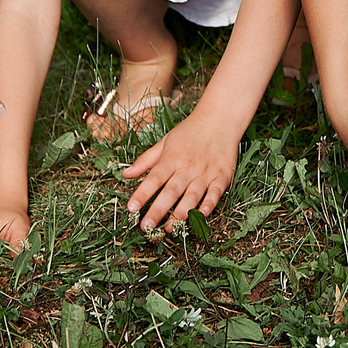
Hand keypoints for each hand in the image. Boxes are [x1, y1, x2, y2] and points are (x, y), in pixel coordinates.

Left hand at [119, 106, 240, 233]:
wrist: (220, 119)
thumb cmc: (190, 131)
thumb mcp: (165, 142)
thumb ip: (145, 160)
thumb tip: (126, 174)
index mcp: (172, 158)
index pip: (154, 178)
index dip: (142, 194)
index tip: (131, 208)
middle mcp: (188, 167)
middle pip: (171, 191)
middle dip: (158, 210)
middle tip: (146, 226)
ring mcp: (206, 172)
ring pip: (192, 196)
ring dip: (181, 213)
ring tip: (169, 229)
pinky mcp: (222, 176)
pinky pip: (215, 193)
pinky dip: (209, 204)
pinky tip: (202, 214)